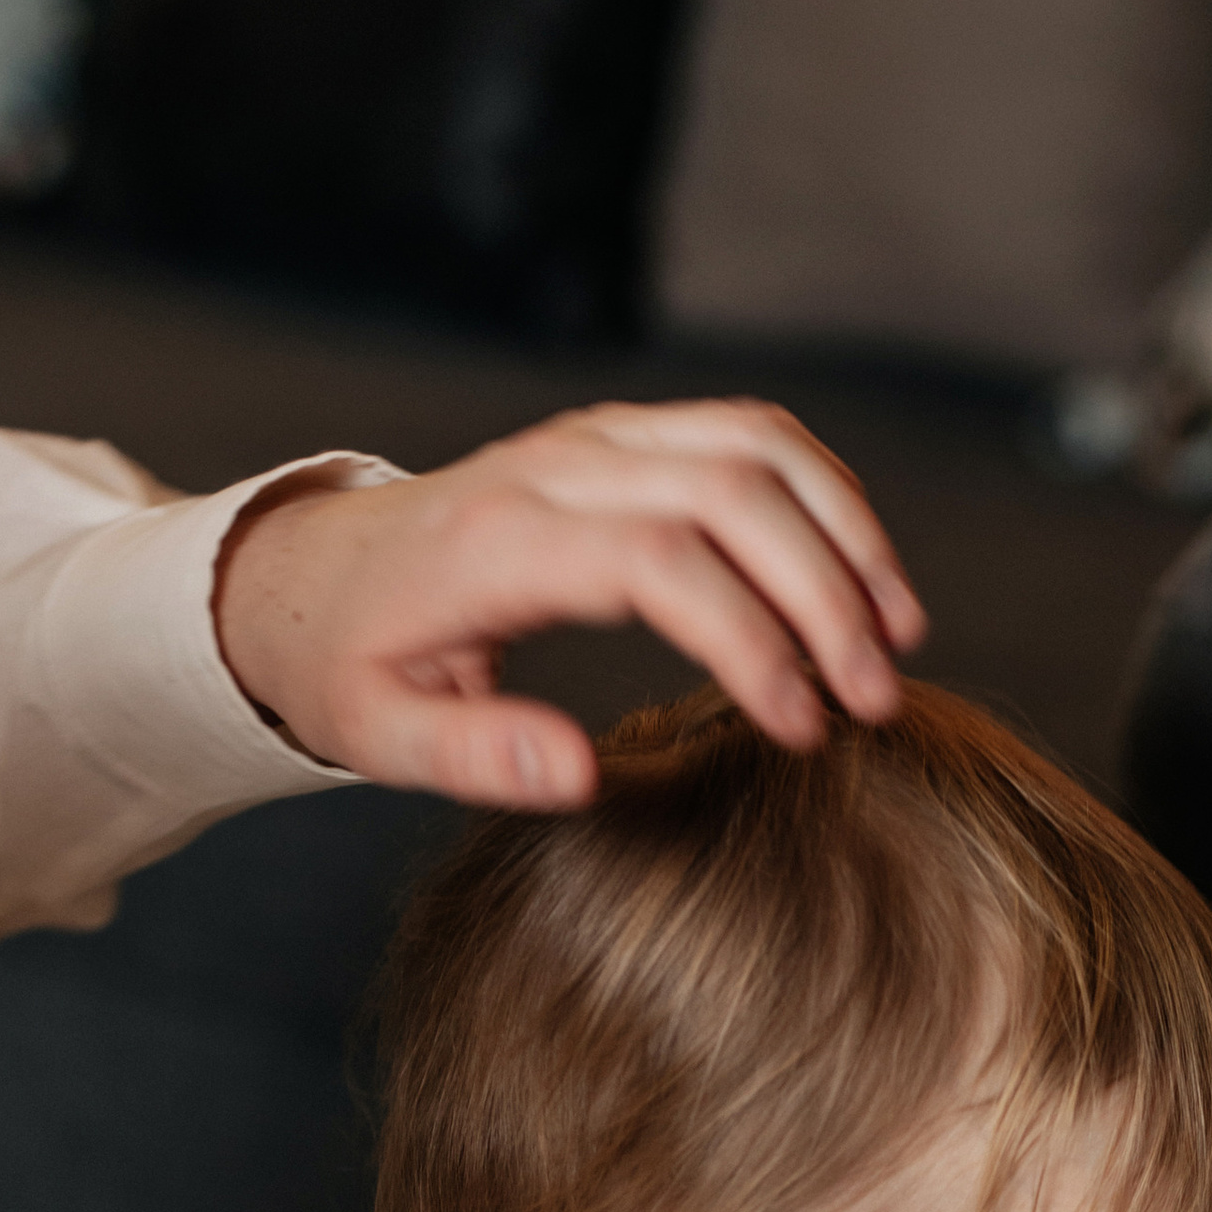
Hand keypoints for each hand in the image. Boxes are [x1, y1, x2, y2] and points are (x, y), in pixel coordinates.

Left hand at [213, 400, 927, 797]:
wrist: (313, 573)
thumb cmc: (353, 663)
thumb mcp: (378, 733)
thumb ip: (476, 757)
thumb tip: (580, 776)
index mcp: (500, 541)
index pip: (660, 563)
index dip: (749, 640)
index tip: (799, 728)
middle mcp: (559, 466)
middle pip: (733, 492)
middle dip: (826, 594)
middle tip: (874, 700)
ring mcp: (600, 437)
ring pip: (760, 446)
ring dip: (847, 534)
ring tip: (898, 635)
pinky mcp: (629, 435)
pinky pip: (751, 435)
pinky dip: (824, 496)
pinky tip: (859, 577)